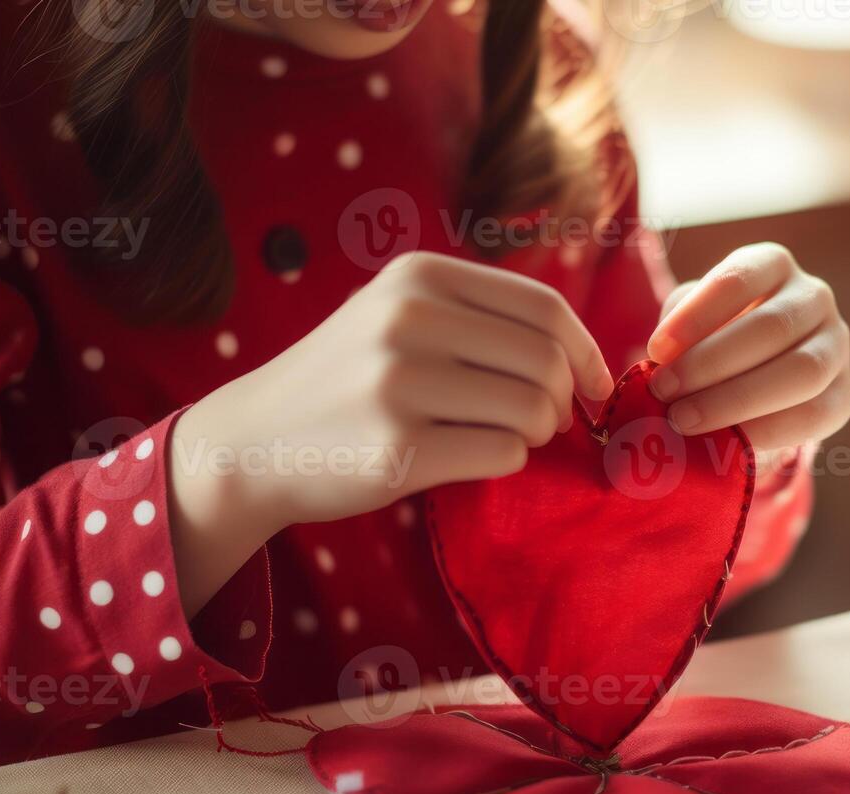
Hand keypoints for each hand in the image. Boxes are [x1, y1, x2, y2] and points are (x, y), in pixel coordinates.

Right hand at [167, 251, 613, 613]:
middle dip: (560, 401)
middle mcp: (410, 319)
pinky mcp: (399, 447)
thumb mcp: (398, 316)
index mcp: (420, 276)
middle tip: (540, 423)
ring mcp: (401, 383)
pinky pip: (502, 455)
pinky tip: (467, 458)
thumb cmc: (347, 383)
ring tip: (501, 439)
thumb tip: (582, 354)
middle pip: (546, 360)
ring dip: (534, 435)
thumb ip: (477, 317)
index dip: (585, 350)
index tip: (593, 384)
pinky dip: (504, 462)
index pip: (544, 307)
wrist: (255, 442)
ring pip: (531, 410)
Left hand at [646, 243, 849, 452]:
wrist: (757, 380)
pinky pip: (814, 415)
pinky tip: (727, 442)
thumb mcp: (693, 321)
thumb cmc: (714, 339)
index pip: (737, 280)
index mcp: (773, 265)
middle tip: (664, 391)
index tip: (656, 350)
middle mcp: (814, 297)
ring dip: (736, 400)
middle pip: (771, 327)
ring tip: (685, 419)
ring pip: (801, 371)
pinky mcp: (845, 396)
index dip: (695, 316)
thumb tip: (662, 361)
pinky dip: (767, 431)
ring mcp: (837, 346)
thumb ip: (679, 330)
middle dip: (710, 364)